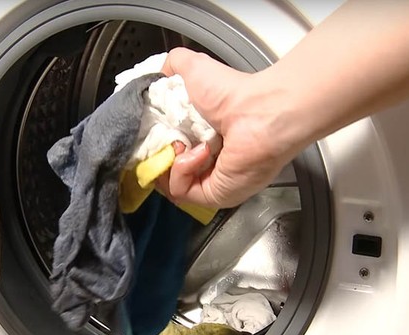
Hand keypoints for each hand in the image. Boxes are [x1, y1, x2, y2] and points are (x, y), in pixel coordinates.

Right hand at [157, 48, 294, 208]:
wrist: (259, 112)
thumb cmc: (233, 93)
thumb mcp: (193, 68)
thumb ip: (172, 66)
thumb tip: (158, 74)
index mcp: (198, 134)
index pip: (163, 147)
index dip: (152, 140)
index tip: (149, 129)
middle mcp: (204, 160)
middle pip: (163, 167)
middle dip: (158, 153)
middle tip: (167, 137)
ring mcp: (209, 180)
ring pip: (168, 183)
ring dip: (170, 161)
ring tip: (184, 144)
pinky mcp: (212, 195)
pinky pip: (181, 191)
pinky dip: (182, 171)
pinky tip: (199, 152)